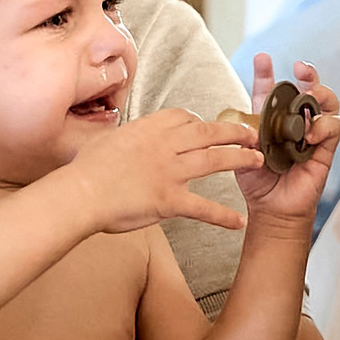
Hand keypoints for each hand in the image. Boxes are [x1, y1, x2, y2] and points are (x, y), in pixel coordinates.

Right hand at [65, 107, 259, 233]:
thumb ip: (121, 138)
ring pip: (215, 161)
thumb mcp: (104, 140)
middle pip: (208, 133)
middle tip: (252, 134)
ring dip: (241, 160)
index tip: (208, 125)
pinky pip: (204, 207)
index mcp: (148, 129)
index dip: (200, 121)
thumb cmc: (85, 170)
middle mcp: (164, 145)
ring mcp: (170, 171)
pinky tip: (239, 221)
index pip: (183, 117)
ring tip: (259, 161)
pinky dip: (224, 216)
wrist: (80, 193)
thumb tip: (119, 138)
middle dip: (234, 132)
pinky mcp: (170, 200)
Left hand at [235, 56, 339, 224]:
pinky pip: (332, 129)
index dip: (266, 73)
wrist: (271, 208)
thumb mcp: (242, 155)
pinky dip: (323, 126)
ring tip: (310, 95)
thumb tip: (250, 125)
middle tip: (301, 69)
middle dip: (307, 75)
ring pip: (326, 104)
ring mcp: (311, 134)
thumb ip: (245, 137)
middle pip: (306, 90)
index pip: (271, 91)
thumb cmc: (257, 181)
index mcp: (271, 118)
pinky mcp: (325, 149)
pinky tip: (311, 134)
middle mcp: (294, 122)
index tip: (262, 58)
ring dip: (320, 94)